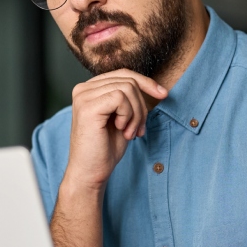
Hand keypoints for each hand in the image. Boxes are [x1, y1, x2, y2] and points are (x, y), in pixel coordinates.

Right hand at [62, 69, 167, 192]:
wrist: (90, 173)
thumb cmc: (105, 149)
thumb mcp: (123, 118)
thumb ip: (130, 100)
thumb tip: (155, 87)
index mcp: (90, 89)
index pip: (123, 74)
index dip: (146, 82)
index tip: (163, 95)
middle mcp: (83, 89)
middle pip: (128, 80)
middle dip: (141, 106)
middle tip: (138, 130)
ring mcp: (83, 96)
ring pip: (127, 88)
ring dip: (136, 114)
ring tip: (130, 132)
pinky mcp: (87, 106)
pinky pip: (121, 98)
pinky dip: (128, 115)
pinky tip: (121, 130)